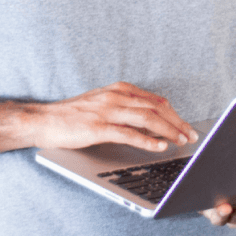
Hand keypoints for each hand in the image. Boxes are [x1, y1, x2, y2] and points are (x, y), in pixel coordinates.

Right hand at [32, 81, 197, 151]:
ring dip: (168, 130)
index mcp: (118, 89)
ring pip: (147, 118)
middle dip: (177, 122)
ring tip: (181, 141)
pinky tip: (159, 146)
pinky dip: (147, 140)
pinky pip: (128, 133)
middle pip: (156, 108)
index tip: (187, 125)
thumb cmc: (73, 115)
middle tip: (191, 135)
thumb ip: (125, 107)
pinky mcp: (98, 127)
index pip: (155, 100)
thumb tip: (152, 118)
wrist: (44, 120)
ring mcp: (107, 111)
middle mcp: (115, 97)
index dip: (174, 114)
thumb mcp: (102, 103)